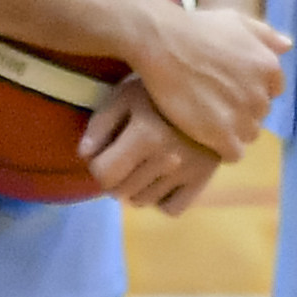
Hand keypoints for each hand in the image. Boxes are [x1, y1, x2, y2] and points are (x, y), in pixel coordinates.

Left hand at [79, 78, 218, 214]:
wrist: (211, 88)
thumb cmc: (158, 90)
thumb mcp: (125, 95)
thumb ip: (101, 123)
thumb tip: (85, 156)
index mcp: (147, 134)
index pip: (104, 174)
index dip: (97, 165)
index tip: (103, 153)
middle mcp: (170, 158)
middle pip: (121, 191)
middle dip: (115, 177)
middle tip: (122, 157)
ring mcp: (189, 171)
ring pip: (143, 201)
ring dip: (136, 187)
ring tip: (143, 162)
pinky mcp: (205, 178)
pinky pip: (171, 208)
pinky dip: (161, 198)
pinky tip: (161, 177)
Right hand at [126, 4, 288, 161]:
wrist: (162, 43)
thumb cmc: (197, 28)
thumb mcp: (236, 21)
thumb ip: (264, 35)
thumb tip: (287, 45)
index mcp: (269, 67)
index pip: (272, 91)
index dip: (250, 90)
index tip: (228, 87)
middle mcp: (261, 94)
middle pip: (259, 114)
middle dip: (241, 110)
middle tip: (213, 101)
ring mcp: (243, 116)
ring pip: (248, 135)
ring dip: (232, 131)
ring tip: (207, 119)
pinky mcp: (222, 135)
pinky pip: (234, 153)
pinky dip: (222, 148)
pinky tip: (205, 136)